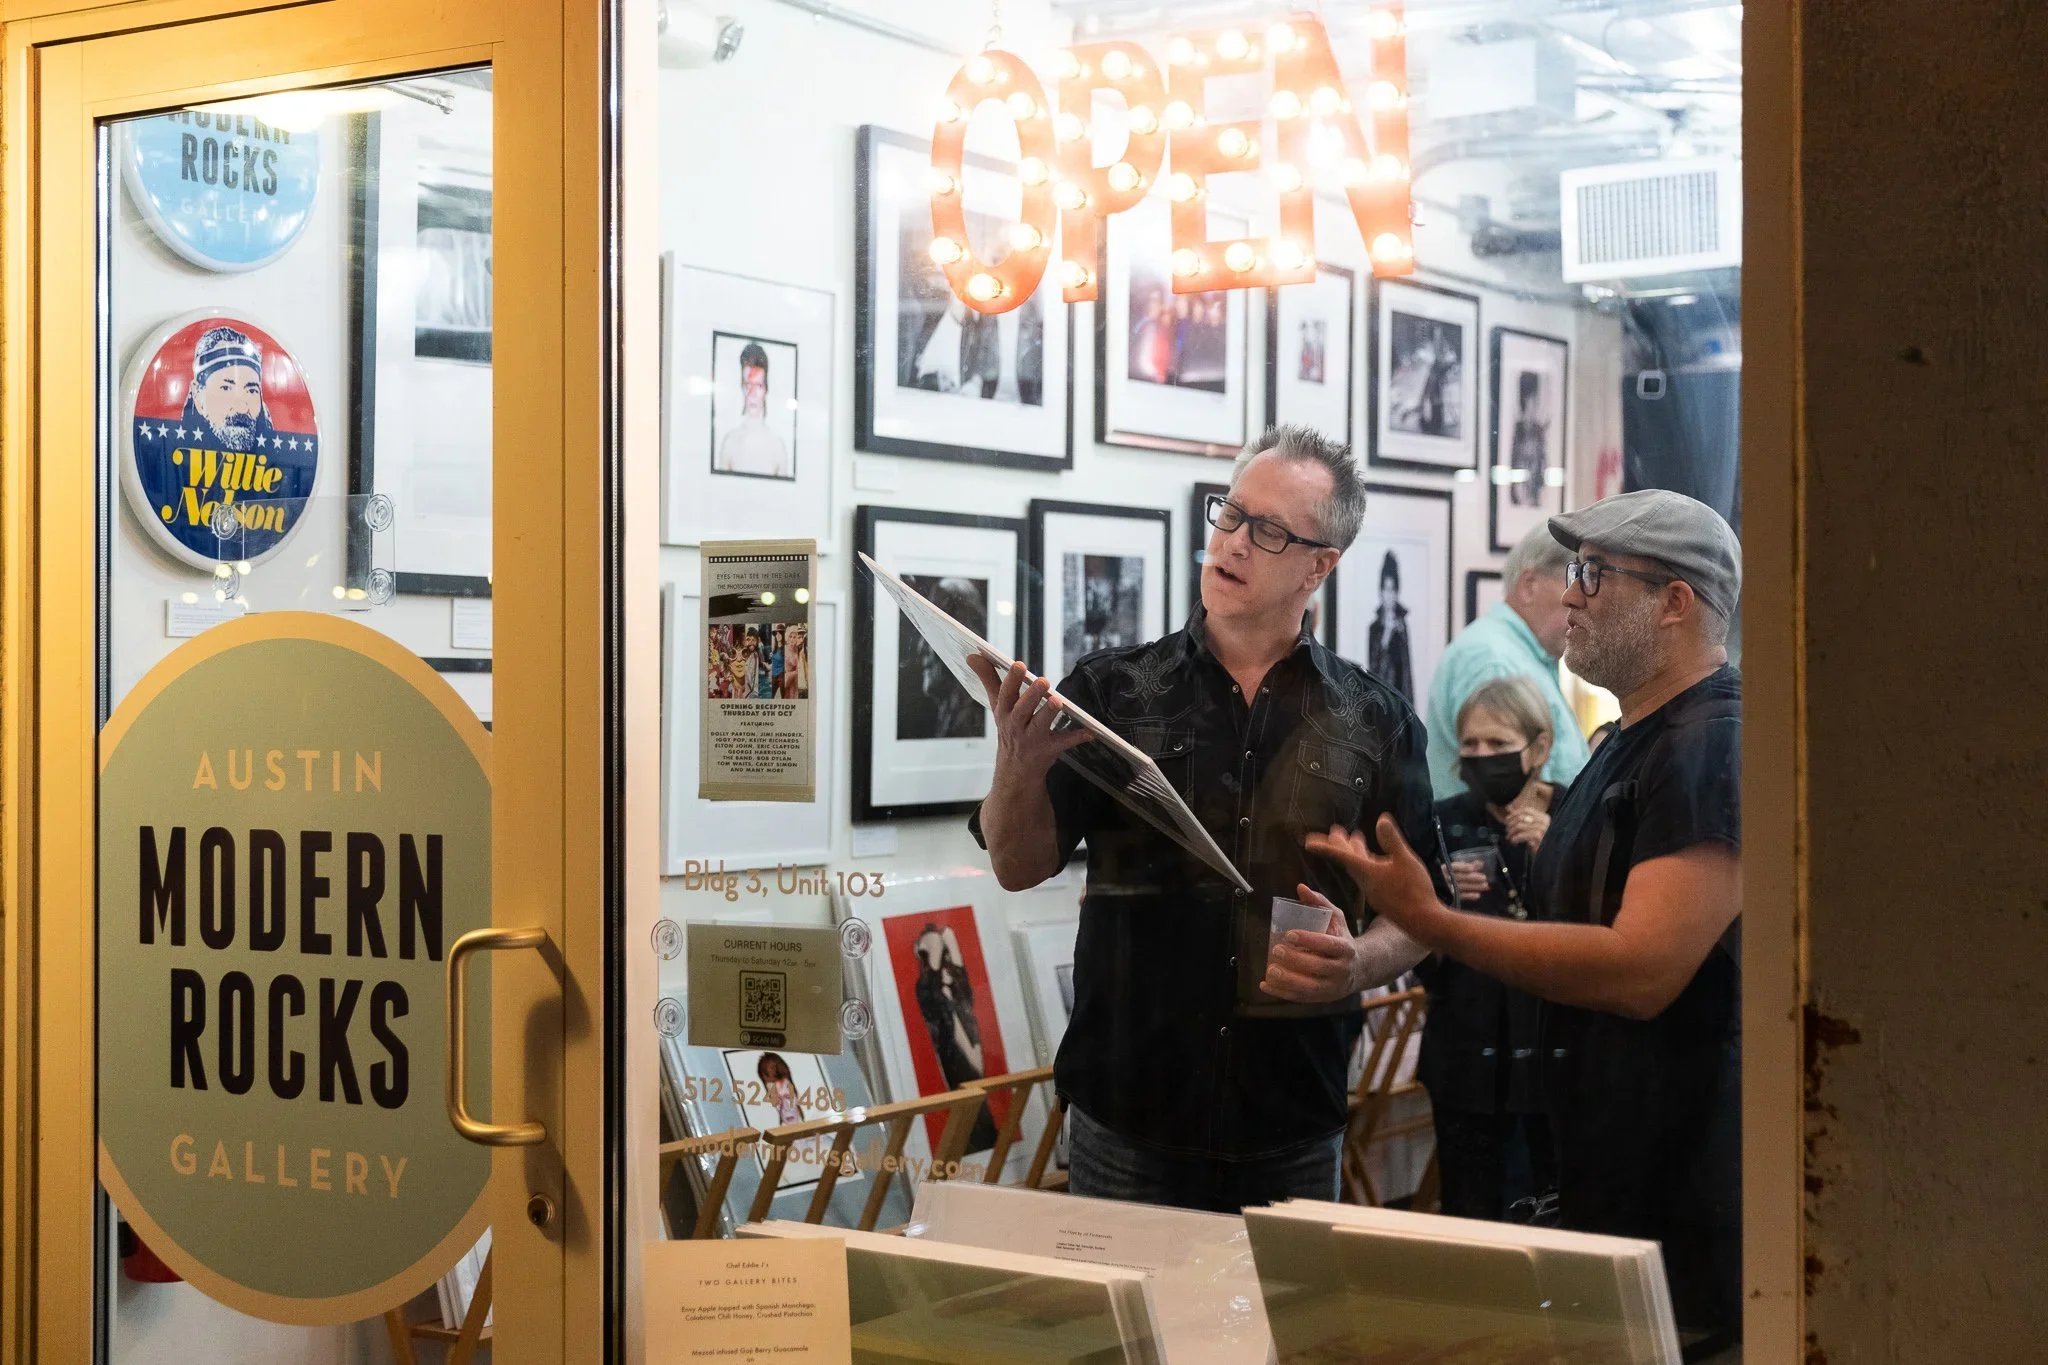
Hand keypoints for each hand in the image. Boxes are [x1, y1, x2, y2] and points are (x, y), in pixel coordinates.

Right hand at [966, 657, 1092, 782]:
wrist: (1015, 771)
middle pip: (1022, 710)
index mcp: (1004, 712)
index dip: (1011, 680)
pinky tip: (1089, 731)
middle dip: (1031, 696)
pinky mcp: (1048, 750)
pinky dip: (1076, 737)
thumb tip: (972, 655)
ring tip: (1058, 701)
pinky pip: (1063, 743)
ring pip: (1040, 726)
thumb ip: (988, 679)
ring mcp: (1032, 739)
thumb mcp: (997, 706)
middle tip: (1043, 681)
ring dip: (1049, 713)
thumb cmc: (1009, 729)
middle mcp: (1016, 726)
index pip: (1005, 694)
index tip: (1018, 665)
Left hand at [1260, 884, 1356, 1002]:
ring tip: (1271, 970)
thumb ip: (1319, 903)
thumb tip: (1300, 888)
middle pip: (1319, 967)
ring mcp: (1332, 987)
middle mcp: (1342, 970)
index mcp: (1346, 949)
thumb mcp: (1336, 919)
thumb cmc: (1341, 939)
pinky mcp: (1322, 998)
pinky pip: (1301, 998)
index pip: (1329, 945)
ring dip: (1288, 981)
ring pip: (1310, 987)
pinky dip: (1282, 993)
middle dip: (1296, 960)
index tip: (1289, 934)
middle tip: (1277, 950)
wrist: (1359, 968)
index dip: (1310, 940)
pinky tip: (1265, 985)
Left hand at [1304, 816, 1444, 937]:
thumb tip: (1381, 819)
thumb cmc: (1414, 890)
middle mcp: (1366, 881)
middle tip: (1334, 830)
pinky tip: (1374, 861)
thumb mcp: (1406, 860)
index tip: (1308, 842)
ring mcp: (1374, 890)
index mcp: (1367, 871)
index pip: (1341, 856)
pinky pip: (1370, 875)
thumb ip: (1392, 841)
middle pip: (1349, 859)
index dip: (1325, 847)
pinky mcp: (1383, 897)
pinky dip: (1368, 863)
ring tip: (1357, 838)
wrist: (1424, 922)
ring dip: (1356, 852)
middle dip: (1341, 844)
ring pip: (1360, 867)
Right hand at [1448, 860, 1489, 903]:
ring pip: (1462, 886)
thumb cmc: (1454, 873)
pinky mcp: (1451, 896)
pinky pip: (1461, 896)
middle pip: (1460, 877)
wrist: (1444, 886)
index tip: (1472, 868)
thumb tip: (1481, 863)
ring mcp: (1448, 887)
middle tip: (1484, 877)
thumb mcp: (1459, 867)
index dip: (1463, 867)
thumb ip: (1469, 865)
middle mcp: (1446, 878)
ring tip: (1485, 885)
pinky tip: (1478, 895)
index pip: (1454, 867)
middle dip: (1472, 877)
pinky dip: (1469, 896)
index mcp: (1445, 868)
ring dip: (1474, 886)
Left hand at [1504, 807, 1549, 849]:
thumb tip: (1508, 808)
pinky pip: (1522, 835)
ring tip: (1509, 837)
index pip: (1526, 810)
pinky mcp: (1539, 838)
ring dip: (1511, 832)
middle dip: (1511, 824)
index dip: (1515, 813)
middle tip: (1507, 830)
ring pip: (1519, 826)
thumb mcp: (1531, 829)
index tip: (1507, 819)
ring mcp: (1542, 829)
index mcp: (1543, 817)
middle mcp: (1544, 821)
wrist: (1547, 855)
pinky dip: (1515, 838)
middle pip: (1521, 817)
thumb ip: (1522, 818)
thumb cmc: (1538, 842)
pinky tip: (1514, 842)